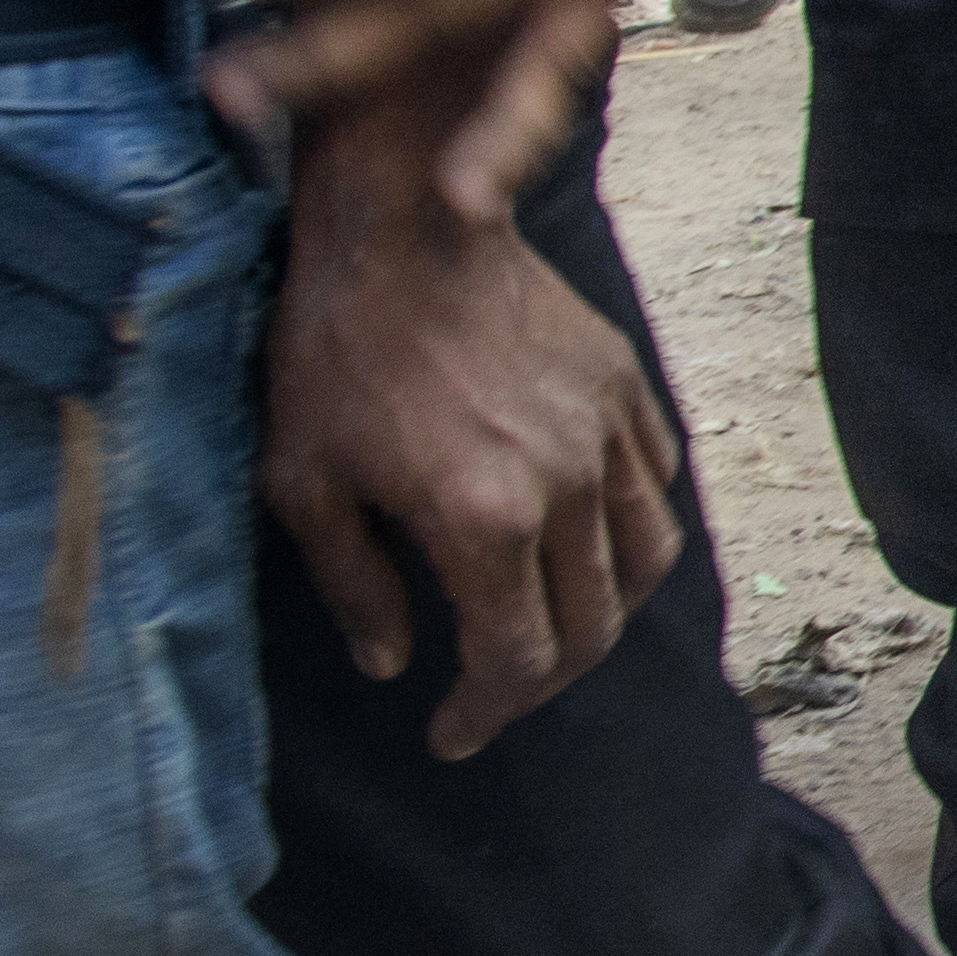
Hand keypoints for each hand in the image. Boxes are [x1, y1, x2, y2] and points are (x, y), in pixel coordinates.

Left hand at [264, 132, 681, 759]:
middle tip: (494, 691)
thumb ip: (355, 584)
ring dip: (603, 616)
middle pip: (589, 627)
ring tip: (556, 627)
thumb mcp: (303, 481)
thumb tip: (393, 662)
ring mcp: (605, 434)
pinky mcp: (622, 386)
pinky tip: (586, 536)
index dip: (485, 712)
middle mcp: (564, 487)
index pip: (515, 659)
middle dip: (541, 683)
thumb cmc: (333, 349)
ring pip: (644, 563)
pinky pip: (653, 483)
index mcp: (482, 520)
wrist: (400, 222)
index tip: (449, 733)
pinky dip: (630, 530)